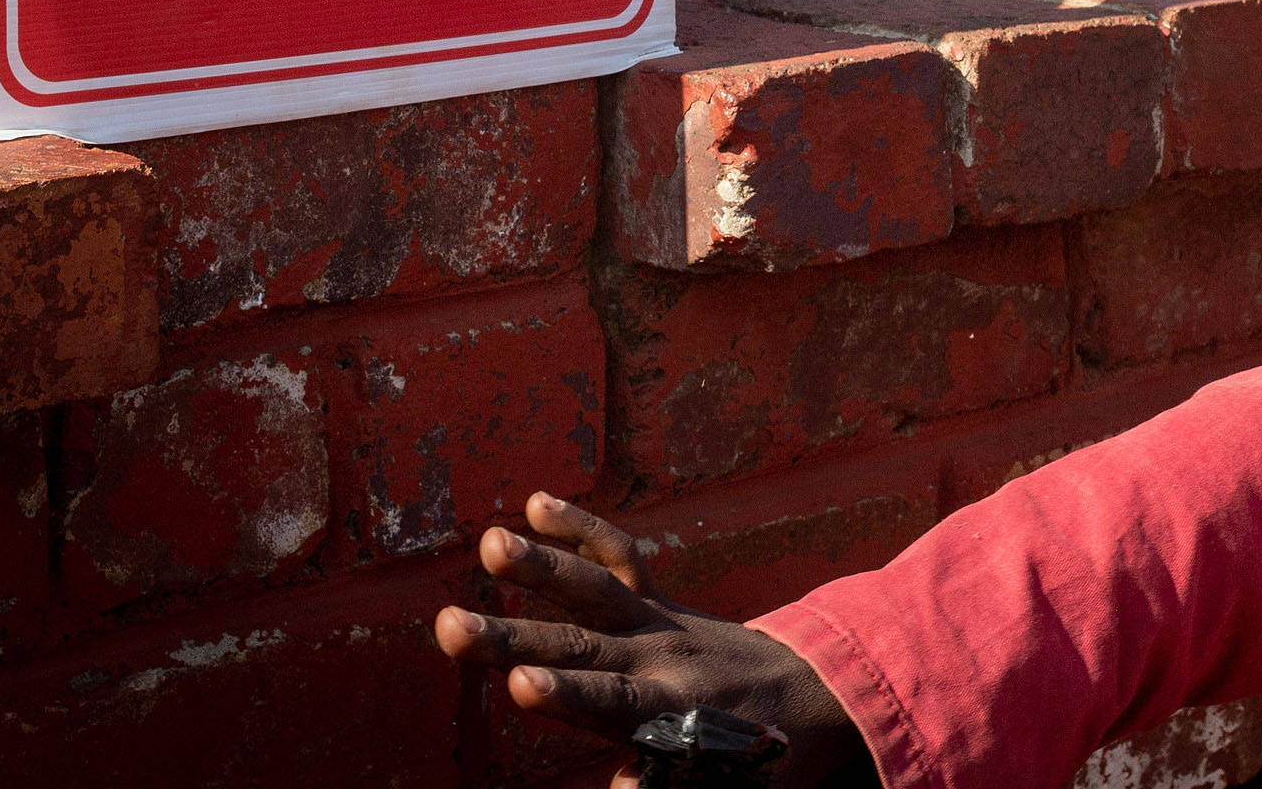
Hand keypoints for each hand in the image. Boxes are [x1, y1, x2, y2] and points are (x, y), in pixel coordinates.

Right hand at [434, 493, 870, 786]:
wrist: (809, 688)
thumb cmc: (756, 751)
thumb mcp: (718, 777)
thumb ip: (661, 784)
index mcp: (673, 709)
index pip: (610, 700)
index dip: (565, 693)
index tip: (519, 684)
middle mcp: (660, 656)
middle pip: (580, 644)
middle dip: (514, 636)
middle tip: (452, 627)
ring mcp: (658, 619)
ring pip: (596, 586)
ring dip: (542, 564)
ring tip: (491, 541)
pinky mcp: (657, 597)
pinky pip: (621, 555)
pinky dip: (582, 527)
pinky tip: (536, 502)